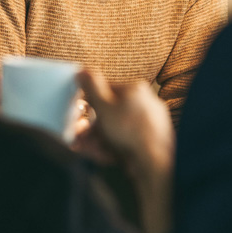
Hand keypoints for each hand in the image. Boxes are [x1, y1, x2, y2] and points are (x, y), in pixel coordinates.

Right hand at [77, 70, 174, 232]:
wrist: (154, 162)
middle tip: (79, 139)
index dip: (88, 104)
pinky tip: (104, 156)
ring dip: (99, 140)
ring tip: (89, 150)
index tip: (77, 116)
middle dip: (91, 128)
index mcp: (135, 89)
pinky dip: (113, 148)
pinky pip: (126, 141)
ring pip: (116, 129)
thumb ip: (91, 87)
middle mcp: (145, 103)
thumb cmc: (130, 130)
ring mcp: (150, 123)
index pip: (105, 90)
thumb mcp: (104, 105)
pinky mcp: (150, 141)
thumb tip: (83, 70)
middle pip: (109, 113)